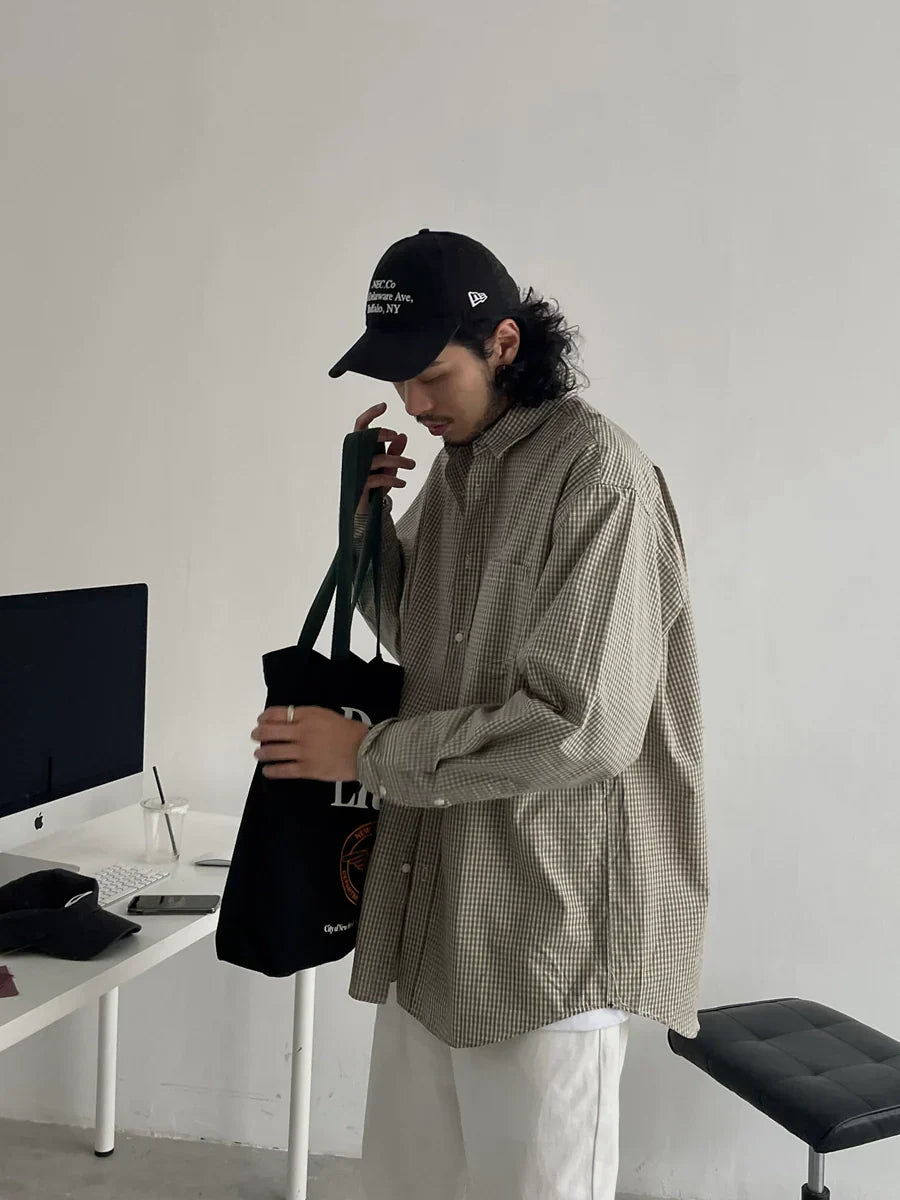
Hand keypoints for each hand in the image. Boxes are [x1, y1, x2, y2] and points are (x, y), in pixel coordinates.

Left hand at [251, 706, 369, 781]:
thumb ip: (309, 717)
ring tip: (259, 754)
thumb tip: (291, 721)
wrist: (365, 750)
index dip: (265, 717)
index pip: (278, 713)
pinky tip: (267, 771)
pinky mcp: (307, 769)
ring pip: (274, 751)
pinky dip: (272, 771)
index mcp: (308, 715)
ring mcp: (303, 751)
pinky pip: (284, 770)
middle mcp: (302, 731)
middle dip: (259, 734)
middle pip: (271, 731)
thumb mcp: (328, 715)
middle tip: (255, 736)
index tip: (261, 720)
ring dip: (263, 753)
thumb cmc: (351, 731)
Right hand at [354, 402, 415, 515]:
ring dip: (398, 461)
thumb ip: (394, 451)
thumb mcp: (388, 467)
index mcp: (360, 449)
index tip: (384, 405)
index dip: (370, 414)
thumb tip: (402, 436)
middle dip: (382, 434)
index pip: (361, 426)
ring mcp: (357, 471)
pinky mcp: (361, 486)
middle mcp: (355, 457)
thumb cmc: (375, 485)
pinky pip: (378, 478)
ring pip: (378, 459)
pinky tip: (402, 483)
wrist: (366, 511)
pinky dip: (393, 479)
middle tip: (396, 435)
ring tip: (412, 465)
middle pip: (364, 437)